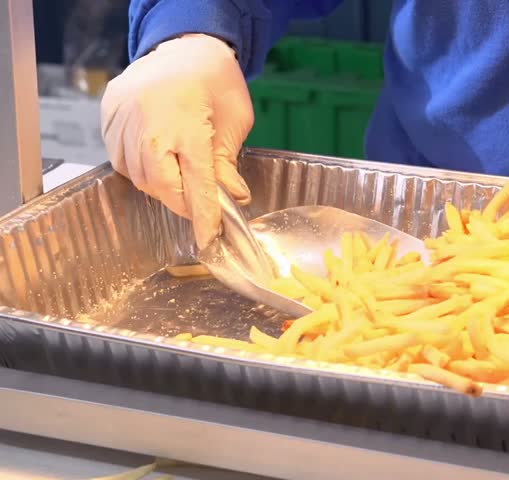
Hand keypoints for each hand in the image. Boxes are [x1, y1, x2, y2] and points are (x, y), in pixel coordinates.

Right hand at [101, 34, 253, 248]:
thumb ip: (227, 162)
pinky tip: (156, 162)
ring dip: (160, 186)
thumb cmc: (216, 81)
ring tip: (179, 178)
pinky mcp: (110, 115)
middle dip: (182, 202)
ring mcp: (125, 119)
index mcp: (188, 125)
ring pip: (138, 175)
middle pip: (162, 185)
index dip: (203, 216)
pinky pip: (120, 158)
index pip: (197, 184)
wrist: (186, 47)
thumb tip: (233, 197)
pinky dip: (138, 169)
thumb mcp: (234, 121)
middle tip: (198, 206)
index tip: (207, 240)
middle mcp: (151, 124)